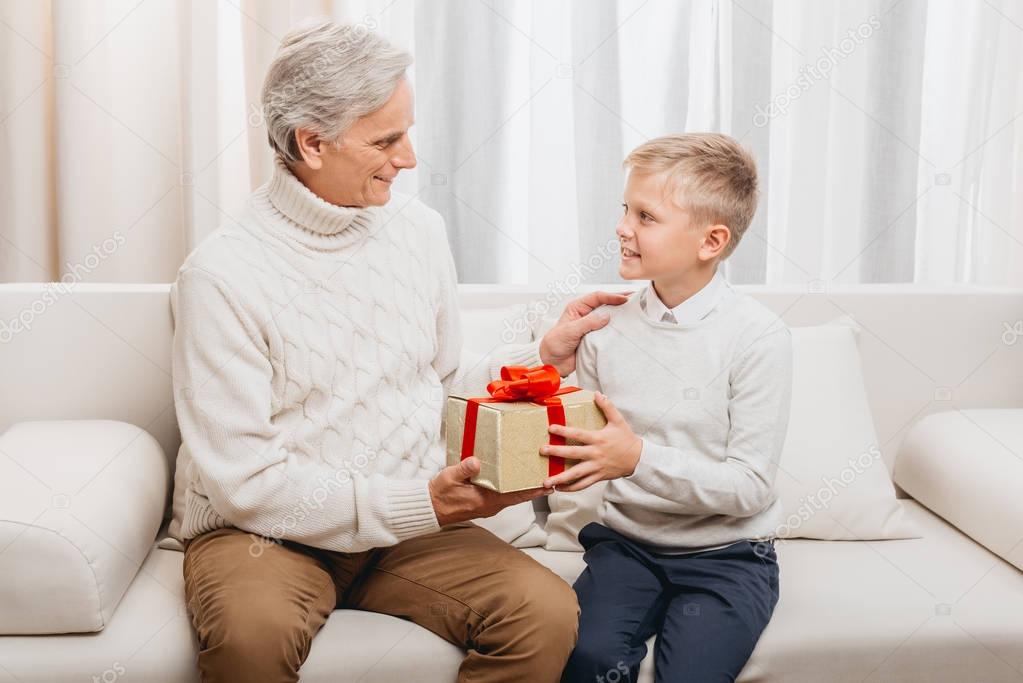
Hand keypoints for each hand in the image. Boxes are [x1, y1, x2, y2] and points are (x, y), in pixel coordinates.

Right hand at [428, 457, 550, 525]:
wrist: (430, 507)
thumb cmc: (440, 494)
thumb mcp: (450, 477)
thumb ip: (464, 469)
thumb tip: (476, 461)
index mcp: (486, 500)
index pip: (515, 496)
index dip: (531, 491)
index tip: (546, 485)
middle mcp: (490, 505)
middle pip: (517, 496)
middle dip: (532, 488)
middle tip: (548, 478)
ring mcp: (487, 505)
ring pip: (511, 496)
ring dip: (523, 488)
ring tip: (535, 477)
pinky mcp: (483, 503)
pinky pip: (502, 496)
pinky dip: (512, 489)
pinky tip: (513, 479)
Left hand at [539, 291, 631, 375]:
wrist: (553, 363)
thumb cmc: (555, 344)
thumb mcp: (570, 331)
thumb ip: (588, 323)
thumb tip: (606, 316)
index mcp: (577, 307)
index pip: (597, 297)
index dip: (612, 296)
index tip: (625, 299)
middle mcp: (586, 314)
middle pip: (606, 304)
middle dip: (621, 301)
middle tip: (637, 300)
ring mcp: (592, 326)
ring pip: (609, 317)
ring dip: (621, 315)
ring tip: (636, 312)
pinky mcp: (596, 337)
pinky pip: (609, 331)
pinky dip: (618, 329)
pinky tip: (628, 328)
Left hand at [540, 392, 642, 491]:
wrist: (638, 459)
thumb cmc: (626, 439)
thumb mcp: (618, 421)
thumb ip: (607, 407)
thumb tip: (597, 394)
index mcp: (598, 439)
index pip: (578, 434)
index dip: (564, 430)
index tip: (551, 428)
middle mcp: (595, 454)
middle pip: (573, 453)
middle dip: (556, 452)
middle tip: (542, 451)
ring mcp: (596, 467)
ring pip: (576, 474)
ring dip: (560, 478)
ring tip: (546, 481)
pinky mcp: (598, 477)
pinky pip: (583, 485)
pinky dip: (570, 488)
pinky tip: (559, 488)